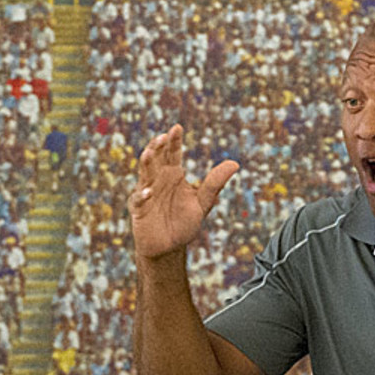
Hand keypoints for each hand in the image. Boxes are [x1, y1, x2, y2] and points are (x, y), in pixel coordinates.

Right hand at [129, 124, 238, 258]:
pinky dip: (143, 195)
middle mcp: (158, 179)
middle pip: (156, 158)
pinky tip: (149, 192)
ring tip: (149, 153)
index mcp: (173, 174)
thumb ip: (215, 183)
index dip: (173, 141)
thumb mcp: (203, 202)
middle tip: (163, 137)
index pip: (172, 153)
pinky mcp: (139, 209)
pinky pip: (139, 199)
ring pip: (144, 174)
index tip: (177, 128)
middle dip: (157, 147)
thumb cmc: (184, 222)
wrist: (170, 246)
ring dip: (146, 164)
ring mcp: (146, 192)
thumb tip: (235, 163)